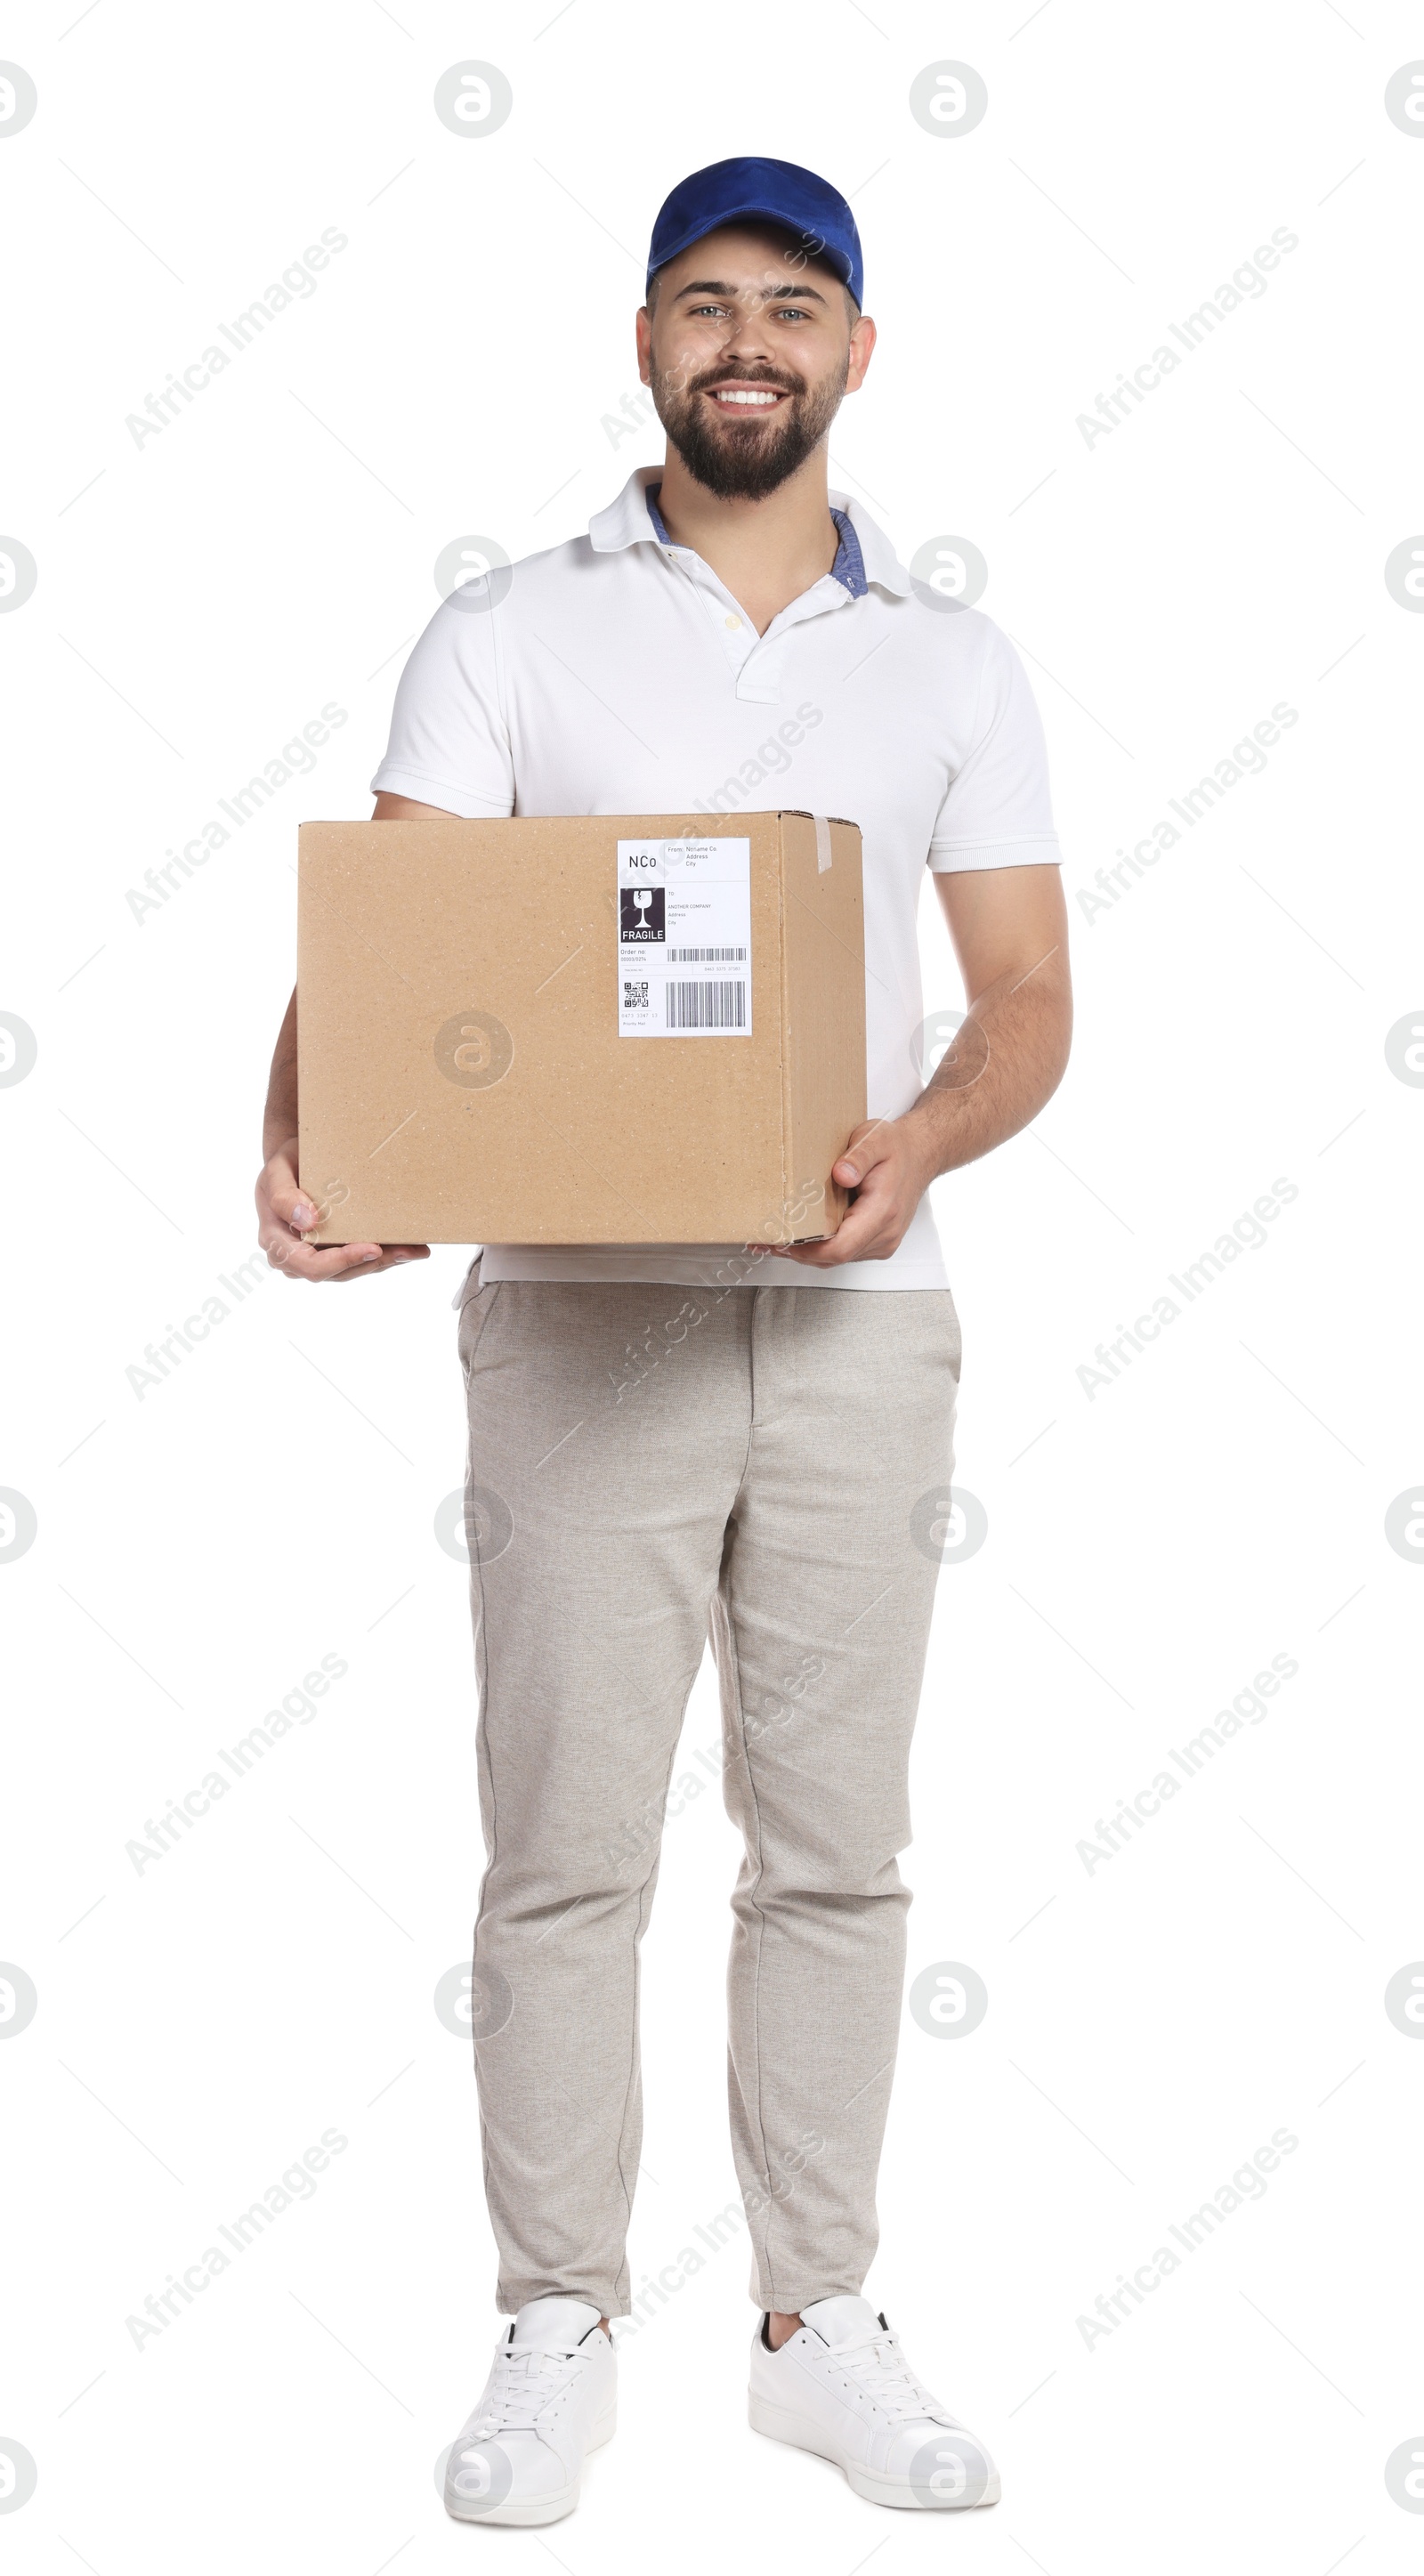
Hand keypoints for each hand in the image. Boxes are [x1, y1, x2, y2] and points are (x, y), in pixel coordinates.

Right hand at [255, 1137, 429, 1282]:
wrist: (292, 1163)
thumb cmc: (284, 1166)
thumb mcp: (276, 1172)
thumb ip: (284, 1197)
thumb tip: (308, 1222)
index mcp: (277, 1242)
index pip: (310, 1265)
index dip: (342, 1261)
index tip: (372, 1247)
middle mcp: (294, 1258)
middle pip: (337, 1273)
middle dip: (373, 1263)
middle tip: (407, 1250)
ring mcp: (315, 1258)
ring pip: (352, 1271)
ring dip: (385, 1262)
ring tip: (415, 1250)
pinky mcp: (333, 1252)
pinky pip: (359, 1261)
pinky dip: (385, 1255)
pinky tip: (410, 1249)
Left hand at [757, 1113, 936, 1267]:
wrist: (920, 1155)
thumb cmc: (897, 1148)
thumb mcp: (876, 1139)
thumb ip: (859, 1156)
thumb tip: (841, 1174)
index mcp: (882, 1212)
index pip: (840, 1248)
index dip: (806, 1251)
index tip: (781, 1241)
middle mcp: (884, 1234)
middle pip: (834, 1258)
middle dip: (798, 1252)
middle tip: (766, 1240)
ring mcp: (882, 1241)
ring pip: (837, 1258)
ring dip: (807, 1251)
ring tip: (777, 1237)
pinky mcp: (877, 1242)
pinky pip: (845, 1251)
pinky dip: (821, 1247)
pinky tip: (802, 1235)